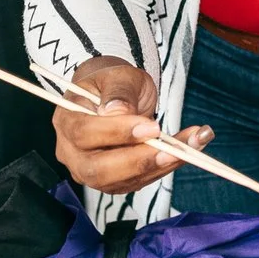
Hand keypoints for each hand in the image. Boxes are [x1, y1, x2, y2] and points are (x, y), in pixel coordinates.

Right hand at [48, 55, 211, 195]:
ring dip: (160, 167)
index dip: (117, 133)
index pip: (85, 134)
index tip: (152, 126)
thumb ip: (119, 91)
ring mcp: (90, 171)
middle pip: (98, 169)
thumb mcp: (119, 75)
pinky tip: (189, 151)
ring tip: (192, 146)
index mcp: (67, 121)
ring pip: (121, 182)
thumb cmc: (112, 83)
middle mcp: (72, 153)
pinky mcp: (113, 181)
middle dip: (139, 161)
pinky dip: (166, 168)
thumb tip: (118, 112)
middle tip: (173, 149)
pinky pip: (138, 182)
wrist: (115, 96)